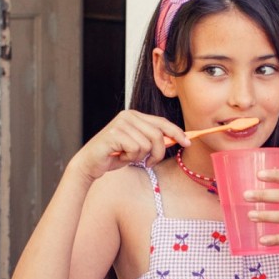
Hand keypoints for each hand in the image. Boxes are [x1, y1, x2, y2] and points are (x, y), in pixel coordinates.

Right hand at [74, 110, 189, 181]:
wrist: (90, 163)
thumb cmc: (114, 156)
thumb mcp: (138, 147)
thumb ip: (153, 141)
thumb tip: (175, 139)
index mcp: (135, 116)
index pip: (161, 122)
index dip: (176, 132)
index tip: (187, 142)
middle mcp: (128, 115)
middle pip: (158, 134)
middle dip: (159, 153)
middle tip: (150, 163)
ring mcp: (121, 123)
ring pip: (148, 144)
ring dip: (141, 157)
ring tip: (128, 157)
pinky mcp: (115, 134)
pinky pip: (136, 149)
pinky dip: (131, 158)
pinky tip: (120, 157)